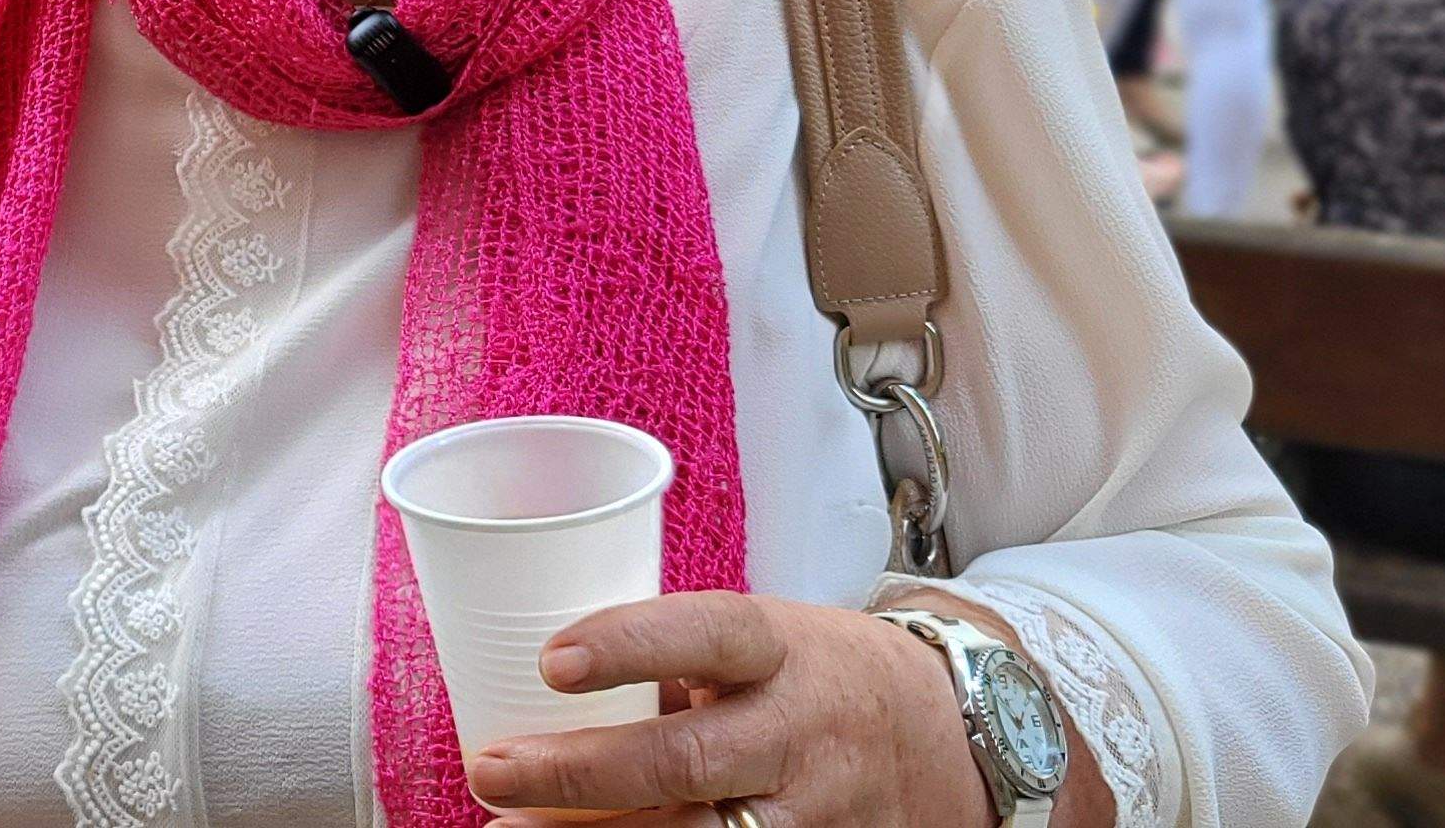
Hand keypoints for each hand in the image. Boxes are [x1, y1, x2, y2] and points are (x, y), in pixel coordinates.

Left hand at [466, 593, 988, 827]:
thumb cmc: (819, 676)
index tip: (552, 660)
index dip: (631, 644)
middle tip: (491, 771)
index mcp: (783, 650)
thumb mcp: (764, 641)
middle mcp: (801, 732)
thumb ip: (675, 667)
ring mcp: (816, 809)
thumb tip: (544, 696)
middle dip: (579, 772)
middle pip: (687, 759)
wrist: (954, 737)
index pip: (710, 634)